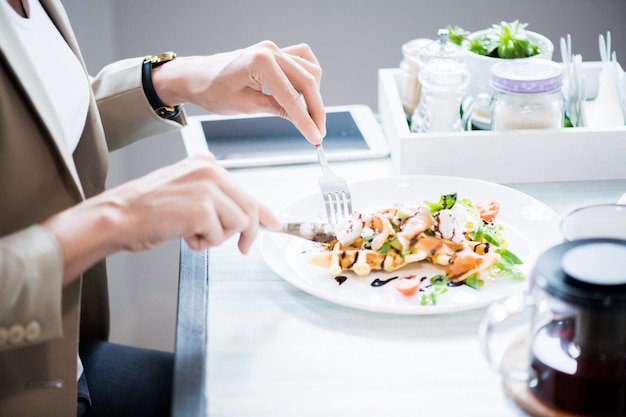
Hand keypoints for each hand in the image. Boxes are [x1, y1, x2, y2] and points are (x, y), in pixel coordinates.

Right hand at [43, 153, 280, 283]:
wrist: (119, 216)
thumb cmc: (147, 209)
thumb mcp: (185, 191)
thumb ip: (214, 197)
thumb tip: (248, 217)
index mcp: (206, 163)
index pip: (245, 190)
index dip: (264, 212)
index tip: (276, 224)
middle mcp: (210, 170)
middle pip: (249, 207)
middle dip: (248, 232)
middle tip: (244, 248)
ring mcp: (208, 188)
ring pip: (238, 223)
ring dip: (218, 237)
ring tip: (192, 233)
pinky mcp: (202, 208)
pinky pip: (219, 236)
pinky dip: (203, 243)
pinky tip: (183, 235)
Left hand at [152, 41, 325, 144]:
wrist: (196, 77)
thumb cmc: (212, 90)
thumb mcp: (246, 106)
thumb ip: (278, 110)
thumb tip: (303, 122)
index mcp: (261, 62)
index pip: (292, 97)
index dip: (306, 120)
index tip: (316, 138)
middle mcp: (271, 50)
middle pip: (308, 82)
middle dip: (315, 110)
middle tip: (318, 133)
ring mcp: (274, 49)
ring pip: (310, 71)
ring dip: (313, 96)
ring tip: (309, 118)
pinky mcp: (275, 52)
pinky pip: (303, 62)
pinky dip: (307, 79)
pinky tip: (304, 96)